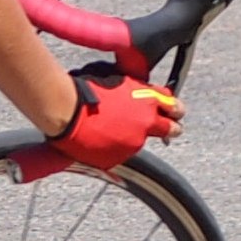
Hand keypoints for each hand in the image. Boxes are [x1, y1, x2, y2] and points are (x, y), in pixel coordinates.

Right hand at [47, 61, 181, 169]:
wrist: (65, 111)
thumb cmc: (86, 90)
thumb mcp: (119, 82)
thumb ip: (135, 91)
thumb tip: (139, 94)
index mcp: (148, 100)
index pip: (174, 106)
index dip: (174, 109)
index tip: (174, 111)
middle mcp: (146, 123)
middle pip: (172, 129)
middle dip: (171, 128)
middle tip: (169, 128)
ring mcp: (133, 143)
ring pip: (141, 142)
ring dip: (133, 137)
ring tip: (114, 130)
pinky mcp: (117, 158)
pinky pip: (119, 153)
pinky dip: (113, 148)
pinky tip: (100, 140)